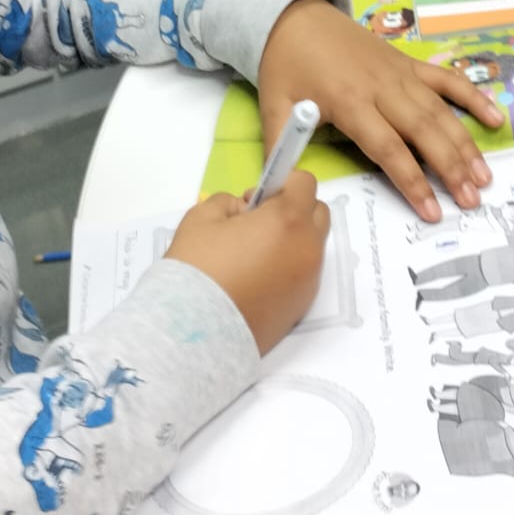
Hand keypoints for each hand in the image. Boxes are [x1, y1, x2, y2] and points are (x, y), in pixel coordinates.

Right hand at [165, 172, 329, 356]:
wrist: (195, 332)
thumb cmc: (198, 268)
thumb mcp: (202, 217)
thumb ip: (229, 202)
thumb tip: (246, 210)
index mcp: (288, 220)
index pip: (304, 182)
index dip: (281, 183)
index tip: (255, 200)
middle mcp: (308, 248)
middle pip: (318, 213)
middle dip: (294, 209)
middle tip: (257, 224)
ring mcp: (309, 280)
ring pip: (311, 246)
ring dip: (292, 240)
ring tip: (253, 256)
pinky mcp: (303, 306)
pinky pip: (304, 274)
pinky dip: (289, 268)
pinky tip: (257, 281)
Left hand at [258, 0, 502, 221]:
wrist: (295, 16)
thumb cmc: (286, 64)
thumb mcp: (274, 106)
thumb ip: (280, 149)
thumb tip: (277, 193)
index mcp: (350, 101)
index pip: (388, 149)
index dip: (412, 182)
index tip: (431, 211)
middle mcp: (382, 88)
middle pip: (423, 131)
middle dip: (450, 168)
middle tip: (471, 200)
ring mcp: (400, 73)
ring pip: (440, 111)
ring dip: (465, 144)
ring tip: (484, 177)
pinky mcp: (409, 63)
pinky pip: (446, 80)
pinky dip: (472, 97)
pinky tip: (495, 119)